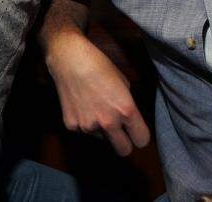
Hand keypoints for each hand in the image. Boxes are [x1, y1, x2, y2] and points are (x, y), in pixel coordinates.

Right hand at [45, 32, 149, 155]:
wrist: (69, 59)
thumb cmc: (99, 65)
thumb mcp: (123, 83)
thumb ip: (127, 103)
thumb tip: (126, 116)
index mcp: (126, 110)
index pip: (142, 140)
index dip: (140, 135)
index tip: (136, 132)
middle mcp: (108, 123)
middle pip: (124, 151)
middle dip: (124, 144)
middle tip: (120, 133)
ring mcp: (88, 127)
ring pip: (101, 138)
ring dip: (101, 129)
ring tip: (93, 107)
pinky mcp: (71, 126)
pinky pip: (83, 130)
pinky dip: (84, 122)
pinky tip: (80, 105)